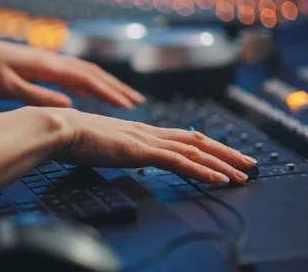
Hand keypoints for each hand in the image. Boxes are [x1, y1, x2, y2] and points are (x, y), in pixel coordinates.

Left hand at [0, 30, 144, 107]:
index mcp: (46, 66)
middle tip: (137, 103)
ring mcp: (47, 60)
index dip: (109, 93)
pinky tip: (93, 90)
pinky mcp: (41, 64)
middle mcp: (52, 60)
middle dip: (116, 88)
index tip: (129, 106)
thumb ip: (37, 96)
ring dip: (106, 83)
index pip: (86, 80)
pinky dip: (89, 81)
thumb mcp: (6, 87)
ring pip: (84, 71)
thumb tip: (70, 105)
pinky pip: (72, 72)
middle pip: (92, 73)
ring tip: (123, 97)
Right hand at [51, 108, 256, 184]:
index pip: (183, 137)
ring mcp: (146, 139)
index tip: (223, 155)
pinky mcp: (140, 150)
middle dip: (226, 152)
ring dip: (222, 163)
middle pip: (197, 140)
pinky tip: (219, 179)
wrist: (59, 128)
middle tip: (248, 163)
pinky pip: (179, 162)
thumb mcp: (101, 143)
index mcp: (140, 130)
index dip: (207, 146)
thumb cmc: (73, 137)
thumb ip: (116, 146)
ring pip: (194, 151)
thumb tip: (118, 152)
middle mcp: (149, 131)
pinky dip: (202, 171)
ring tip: (243, 174)